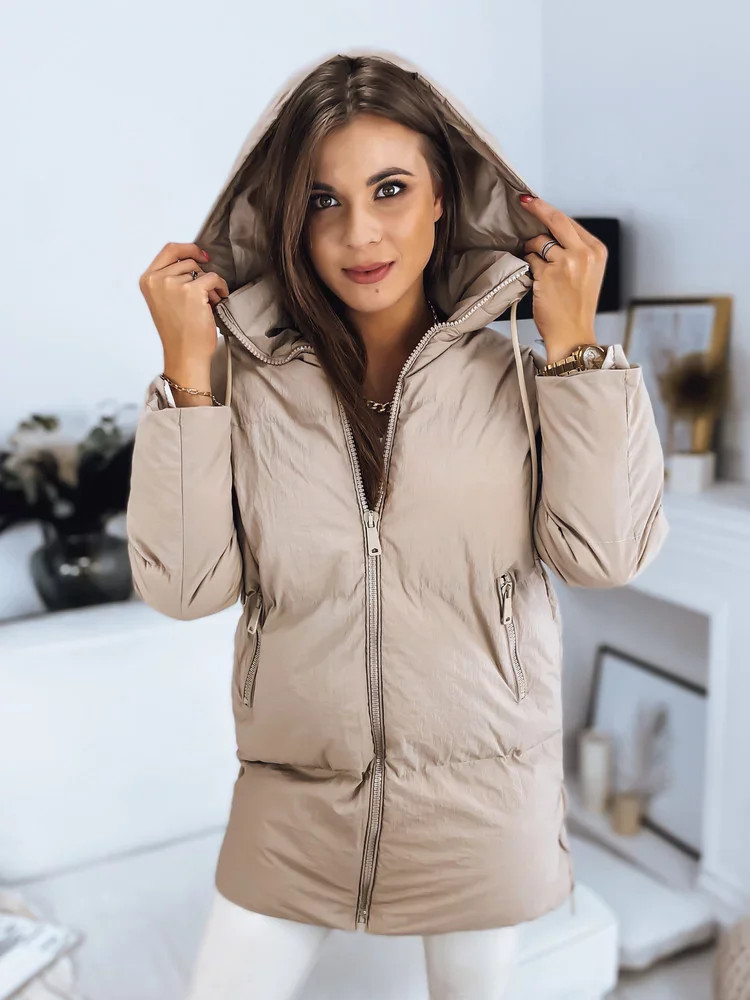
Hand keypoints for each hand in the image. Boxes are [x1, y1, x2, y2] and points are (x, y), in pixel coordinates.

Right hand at [138, 242, 229, 368]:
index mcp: (147, 280)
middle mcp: (158, 279)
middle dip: (200, 276)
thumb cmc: (178, 332)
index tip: (202, 255)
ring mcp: (173, 283)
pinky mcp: (192, 290)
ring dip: (209, 285)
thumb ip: (170, 278)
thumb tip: (194, 260)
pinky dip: (220, 287)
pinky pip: (214, 278)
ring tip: (207, 303)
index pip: (169, 250)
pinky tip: (218, 300)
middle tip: (204, 296)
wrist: (184, 354)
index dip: (188, 249)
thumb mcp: (164, 300)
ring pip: (201, 271)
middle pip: (188, 261)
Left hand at [519, 195, 606, 361]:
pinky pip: (530, 259)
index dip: (549, 211)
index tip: (534, 202)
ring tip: (538, 268)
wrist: (573, 334)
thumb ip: (575, 250)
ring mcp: (566, 263)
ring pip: (539, 242)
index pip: (570, 222)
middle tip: (523, 201)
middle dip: (537, 207)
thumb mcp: (588, 273)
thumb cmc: (576, 307)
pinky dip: (528, 265)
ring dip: (532, 250)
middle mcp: (584, 254)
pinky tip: (535, 277)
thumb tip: (549, 230)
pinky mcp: (548, 274)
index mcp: (597, 251)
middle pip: (556, 220)